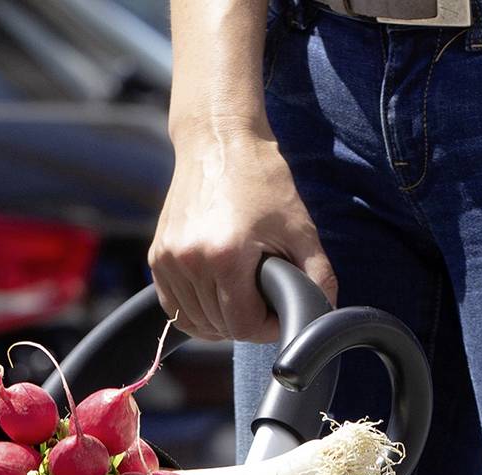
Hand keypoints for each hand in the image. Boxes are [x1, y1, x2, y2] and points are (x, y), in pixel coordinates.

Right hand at [148, 123, 335, 343]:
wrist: (218, 140)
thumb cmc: (261, 178)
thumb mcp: (299, 226)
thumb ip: (317, 274)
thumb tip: (325, 310)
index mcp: (225, 256)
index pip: (243, 326)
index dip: (267, 327)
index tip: (277, 310)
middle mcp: (190, 261)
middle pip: (220, 327)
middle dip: (246, 321)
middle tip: (263, 298)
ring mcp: (168, 260)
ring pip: (195, 322)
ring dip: (220, 320)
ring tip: (240, 295)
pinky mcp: (157, 257)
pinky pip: (174, 308)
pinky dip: (195, 312)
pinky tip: (215, 298)